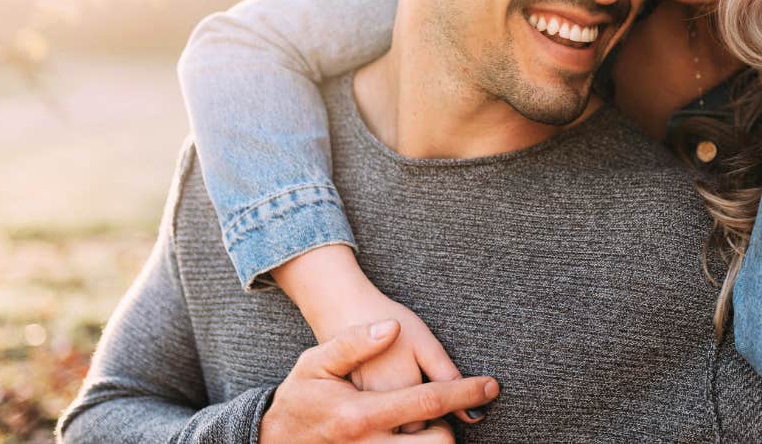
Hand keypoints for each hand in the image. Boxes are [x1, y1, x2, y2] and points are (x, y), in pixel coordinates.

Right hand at [273, 245, 478, 428]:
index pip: (429, 401)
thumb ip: (355, 343)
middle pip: (437, 443)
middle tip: (436, 411)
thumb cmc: (299, 396)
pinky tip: (408, 435)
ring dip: (433, 441)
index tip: (491, 385)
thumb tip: (391, 328)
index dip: (466, 392)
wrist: (271, 440)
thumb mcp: (316, 361)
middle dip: (448, 427)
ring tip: (421, 425)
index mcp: (360, 413)